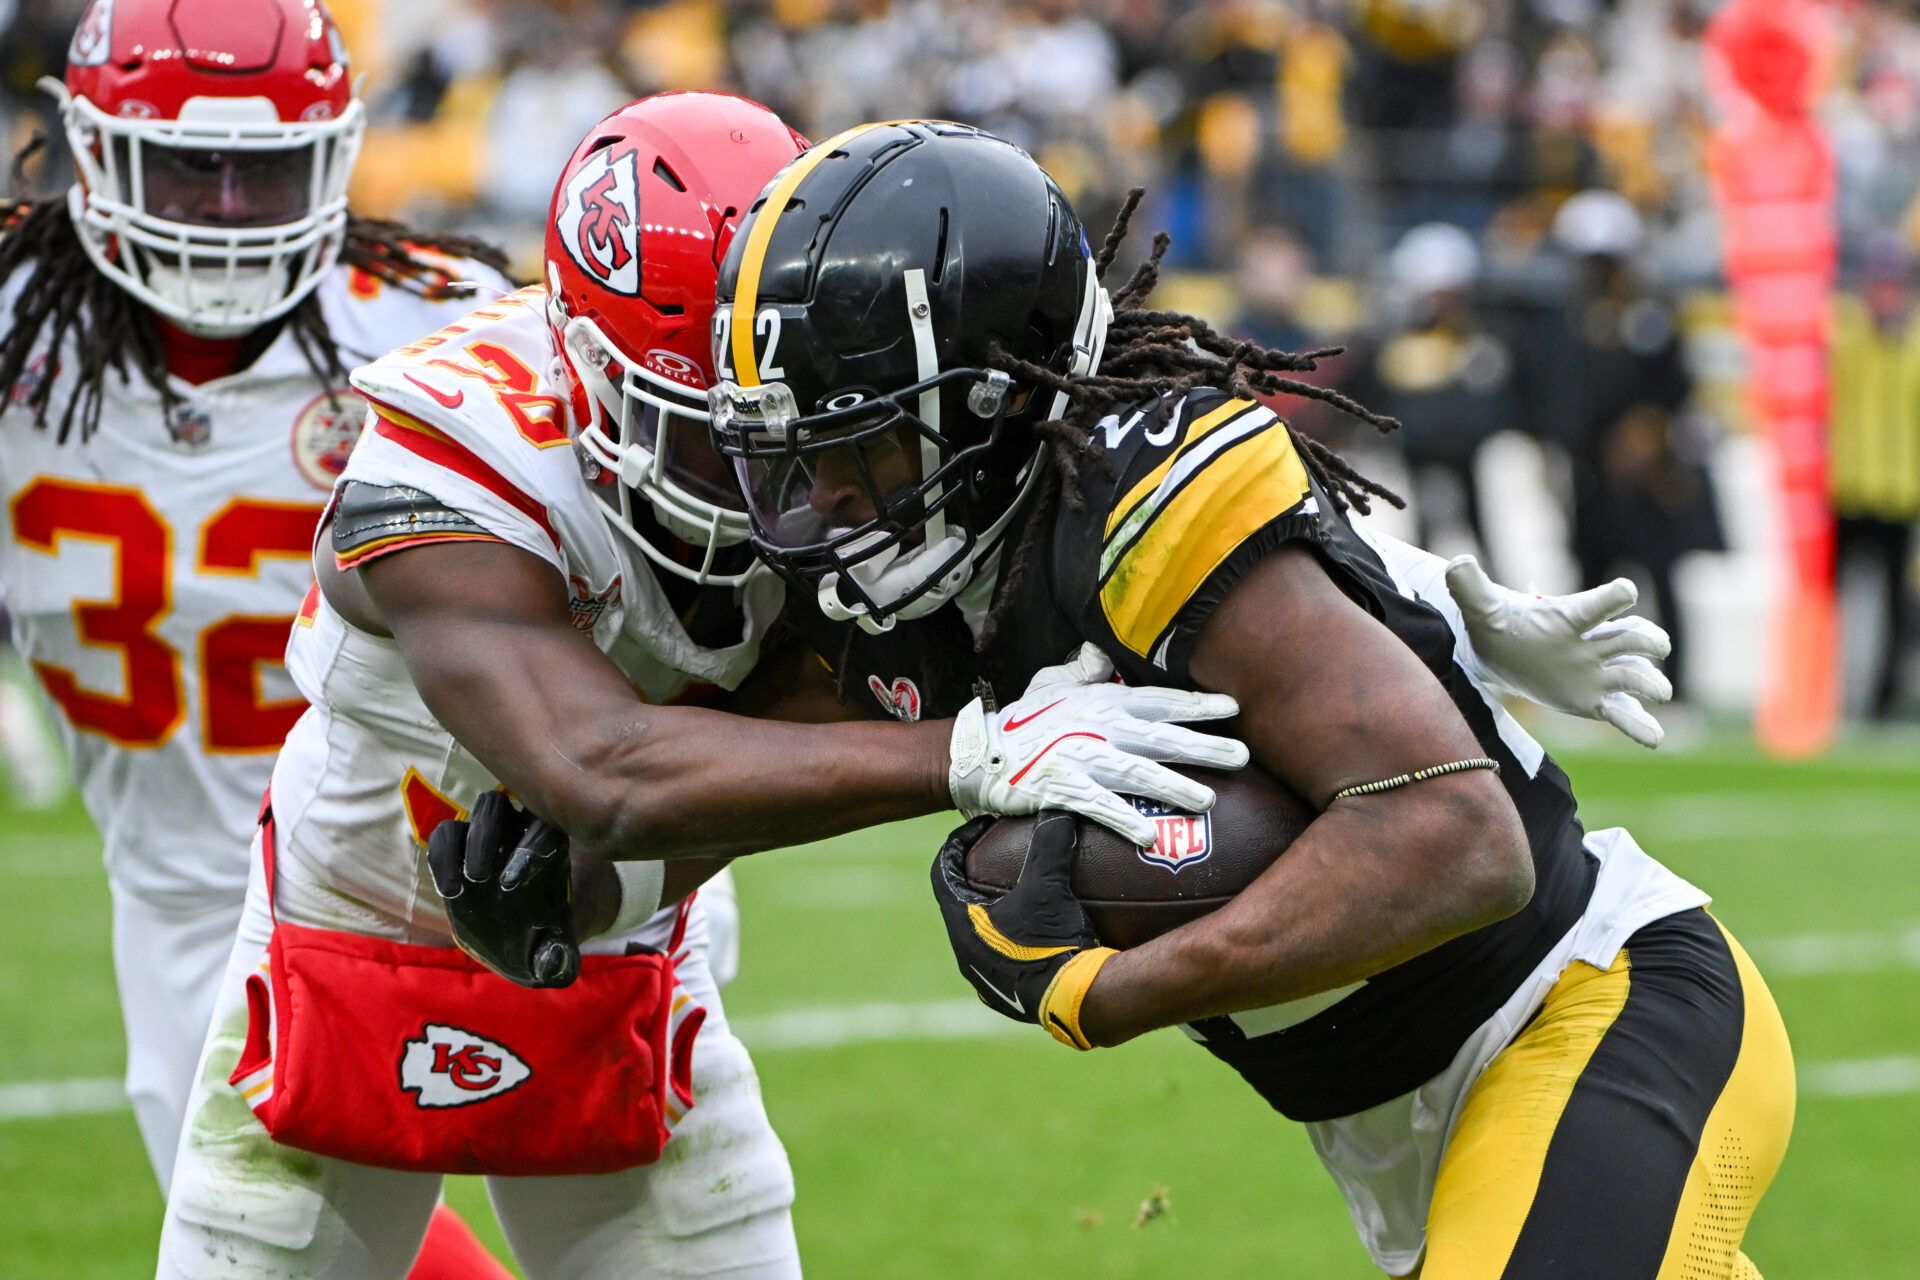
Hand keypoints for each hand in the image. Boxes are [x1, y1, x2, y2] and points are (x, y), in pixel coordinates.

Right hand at [426, 791, 580, 987]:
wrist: (529, 938)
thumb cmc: (550, 937)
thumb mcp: (559, 951)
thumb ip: (560, 958)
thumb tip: (555, 964)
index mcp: (551, 846)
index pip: (544, 826)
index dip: (530, 848)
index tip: (512, 885)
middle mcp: (521, 833)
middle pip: (501, 806)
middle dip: (487, 837)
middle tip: (481, 878)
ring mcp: (491, 839)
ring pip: (475, 814)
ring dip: (464, 844)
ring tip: (463, 885)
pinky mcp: (463, 852)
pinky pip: (447, 838)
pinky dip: (443, 859)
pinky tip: (451, 894)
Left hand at [930, 812, 1115, 1048]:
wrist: (1079, 1003)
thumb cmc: (1053, 943)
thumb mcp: (1049, 886)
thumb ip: (1048, 844)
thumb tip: (1055, 810)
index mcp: (962, 926)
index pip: (942, 873)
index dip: (956, 845)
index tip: (979, 828)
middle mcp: (967, 956)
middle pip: (960, 905)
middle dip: (977, 878)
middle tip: (1000, 857)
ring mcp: (988, 980)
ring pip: (983, 936)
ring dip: (998, 912)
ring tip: (1025, 892)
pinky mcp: (1012, 997)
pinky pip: (1008, 959)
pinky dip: (1019, 938)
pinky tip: (1049, 930)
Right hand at [948, 642, 1248, 845]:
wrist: (981, 751)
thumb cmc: (1023, 720)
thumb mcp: (1053, 683)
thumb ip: (1086, 669)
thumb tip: (1105, 649)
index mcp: (1102, 703)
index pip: (1159, 702)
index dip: (1197, 705)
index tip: (1233, 709)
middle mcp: (1097, 729)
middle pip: (1159, 737)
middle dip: (1202, 746)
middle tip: (1243, 755)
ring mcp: (1079, 759)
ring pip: (1136, 772)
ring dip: (1174, 785)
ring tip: (1208, 799)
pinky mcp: (1061, 790)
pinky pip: (1098, 807)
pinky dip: (1123, 820)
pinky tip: (1150, 835)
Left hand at [1445, 556, 1672, 748]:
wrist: (1501, 652)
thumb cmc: (1500, 625)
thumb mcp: (1482, 607)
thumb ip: (1470, 587)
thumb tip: (1457, 563)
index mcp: (1569, 618)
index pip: (1595, 606)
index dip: (1611, 598)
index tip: (1625, 592)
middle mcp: (1591, 643)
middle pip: (1628, 639)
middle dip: (1646, 641)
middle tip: (1657, 646)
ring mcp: (1596, 673)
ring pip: (1632, 676)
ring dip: (1649, 682)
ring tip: (1659, 693)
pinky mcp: (1593, 700)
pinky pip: (1621, 713)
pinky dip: (1639, 726)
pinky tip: (1655, 740)